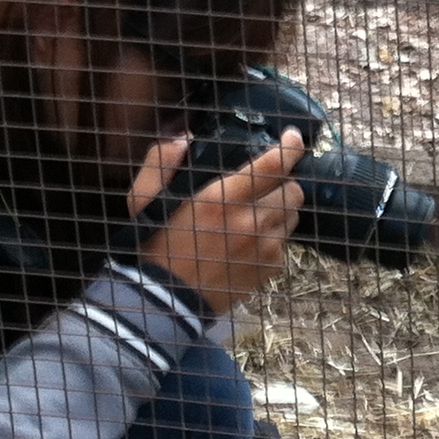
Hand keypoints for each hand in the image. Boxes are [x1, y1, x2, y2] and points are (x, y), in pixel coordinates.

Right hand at [135, 133, 304, 316]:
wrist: (165, 302)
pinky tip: (249, 241)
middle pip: (294, 190)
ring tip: (254, 214)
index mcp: (221, 200)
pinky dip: (274, 237)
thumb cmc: (155, 245)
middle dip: (283, 182)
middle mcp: (251, 223)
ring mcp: (265, 248)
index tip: (293, 137)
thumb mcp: (144, 199)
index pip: (274, 165)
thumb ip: (161, 161)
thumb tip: (183, 137)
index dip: (290, 147)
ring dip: (280, 209)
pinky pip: (285, 243)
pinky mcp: (271, 269)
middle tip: (263, 185)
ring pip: (293, 216)